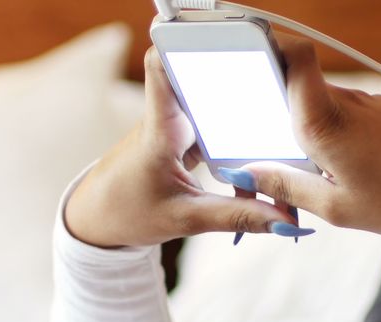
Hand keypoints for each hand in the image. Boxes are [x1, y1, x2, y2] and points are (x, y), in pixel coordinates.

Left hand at [64, 47, 297, 247]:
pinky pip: (211, 126)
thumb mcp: (185, 221)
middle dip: (236, 80)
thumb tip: (283, 219)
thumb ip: (236, 217)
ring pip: (211, 104)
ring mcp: (173, 127)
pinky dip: (232, 135)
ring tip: (273, 115)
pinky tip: (254, 149)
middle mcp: (165, 120)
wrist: (97, 221)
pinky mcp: (179, 138)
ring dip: (238, 109)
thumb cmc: (126, 214)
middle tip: (273, 88)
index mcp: (160, 130)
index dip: (185, 44)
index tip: (221, 40)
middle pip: (202, 80)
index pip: (163, 67)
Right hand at [223, 36, 380, 237]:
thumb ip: (286, 187)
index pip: (294, 55)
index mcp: (323, 120)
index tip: (249, 72)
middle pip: (294, 89)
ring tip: (313, 176)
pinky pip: (341, 117)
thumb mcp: (335, 207)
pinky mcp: (378, 112)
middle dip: (276, 119)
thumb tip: (245, 175)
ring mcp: (363, 103)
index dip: (269, 51)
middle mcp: (342, 101)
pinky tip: (339, 171)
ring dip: (306, 135)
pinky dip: (331, 139)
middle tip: (272, 159)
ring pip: (317, 107)